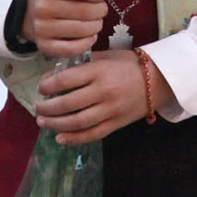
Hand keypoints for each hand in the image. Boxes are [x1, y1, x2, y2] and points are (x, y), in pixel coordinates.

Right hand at [24, 0, 115, 57]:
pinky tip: (90, 36)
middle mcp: (42, 8)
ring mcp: (42, 29)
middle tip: (101, 11)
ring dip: (96, 27)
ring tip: (96, 22)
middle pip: (83, 11)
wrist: (34, 15)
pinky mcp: (45, 46)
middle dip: (100, 11)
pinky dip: (87, 43)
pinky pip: (73, 48)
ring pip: (81, 30)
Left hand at [36, 50, 162, 144]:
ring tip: (43, 122)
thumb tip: (54, 75)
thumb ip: (82, 65)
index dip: (48, 86)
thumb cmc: (129, 64)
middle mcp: (103, 92)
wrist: (158, 80)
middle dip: (47, 107)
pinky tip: (60, 138)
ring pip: (77, 122)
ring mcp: (110, 110)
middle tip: (37, 107)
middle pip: (67, 104)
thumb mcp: (105, 57)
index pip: (65, 80)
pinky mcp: (116, 124)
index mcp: (99, 71)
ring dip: (56, 124)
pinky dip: (74, 139)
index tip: (41, 88)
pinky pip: (92, 134)